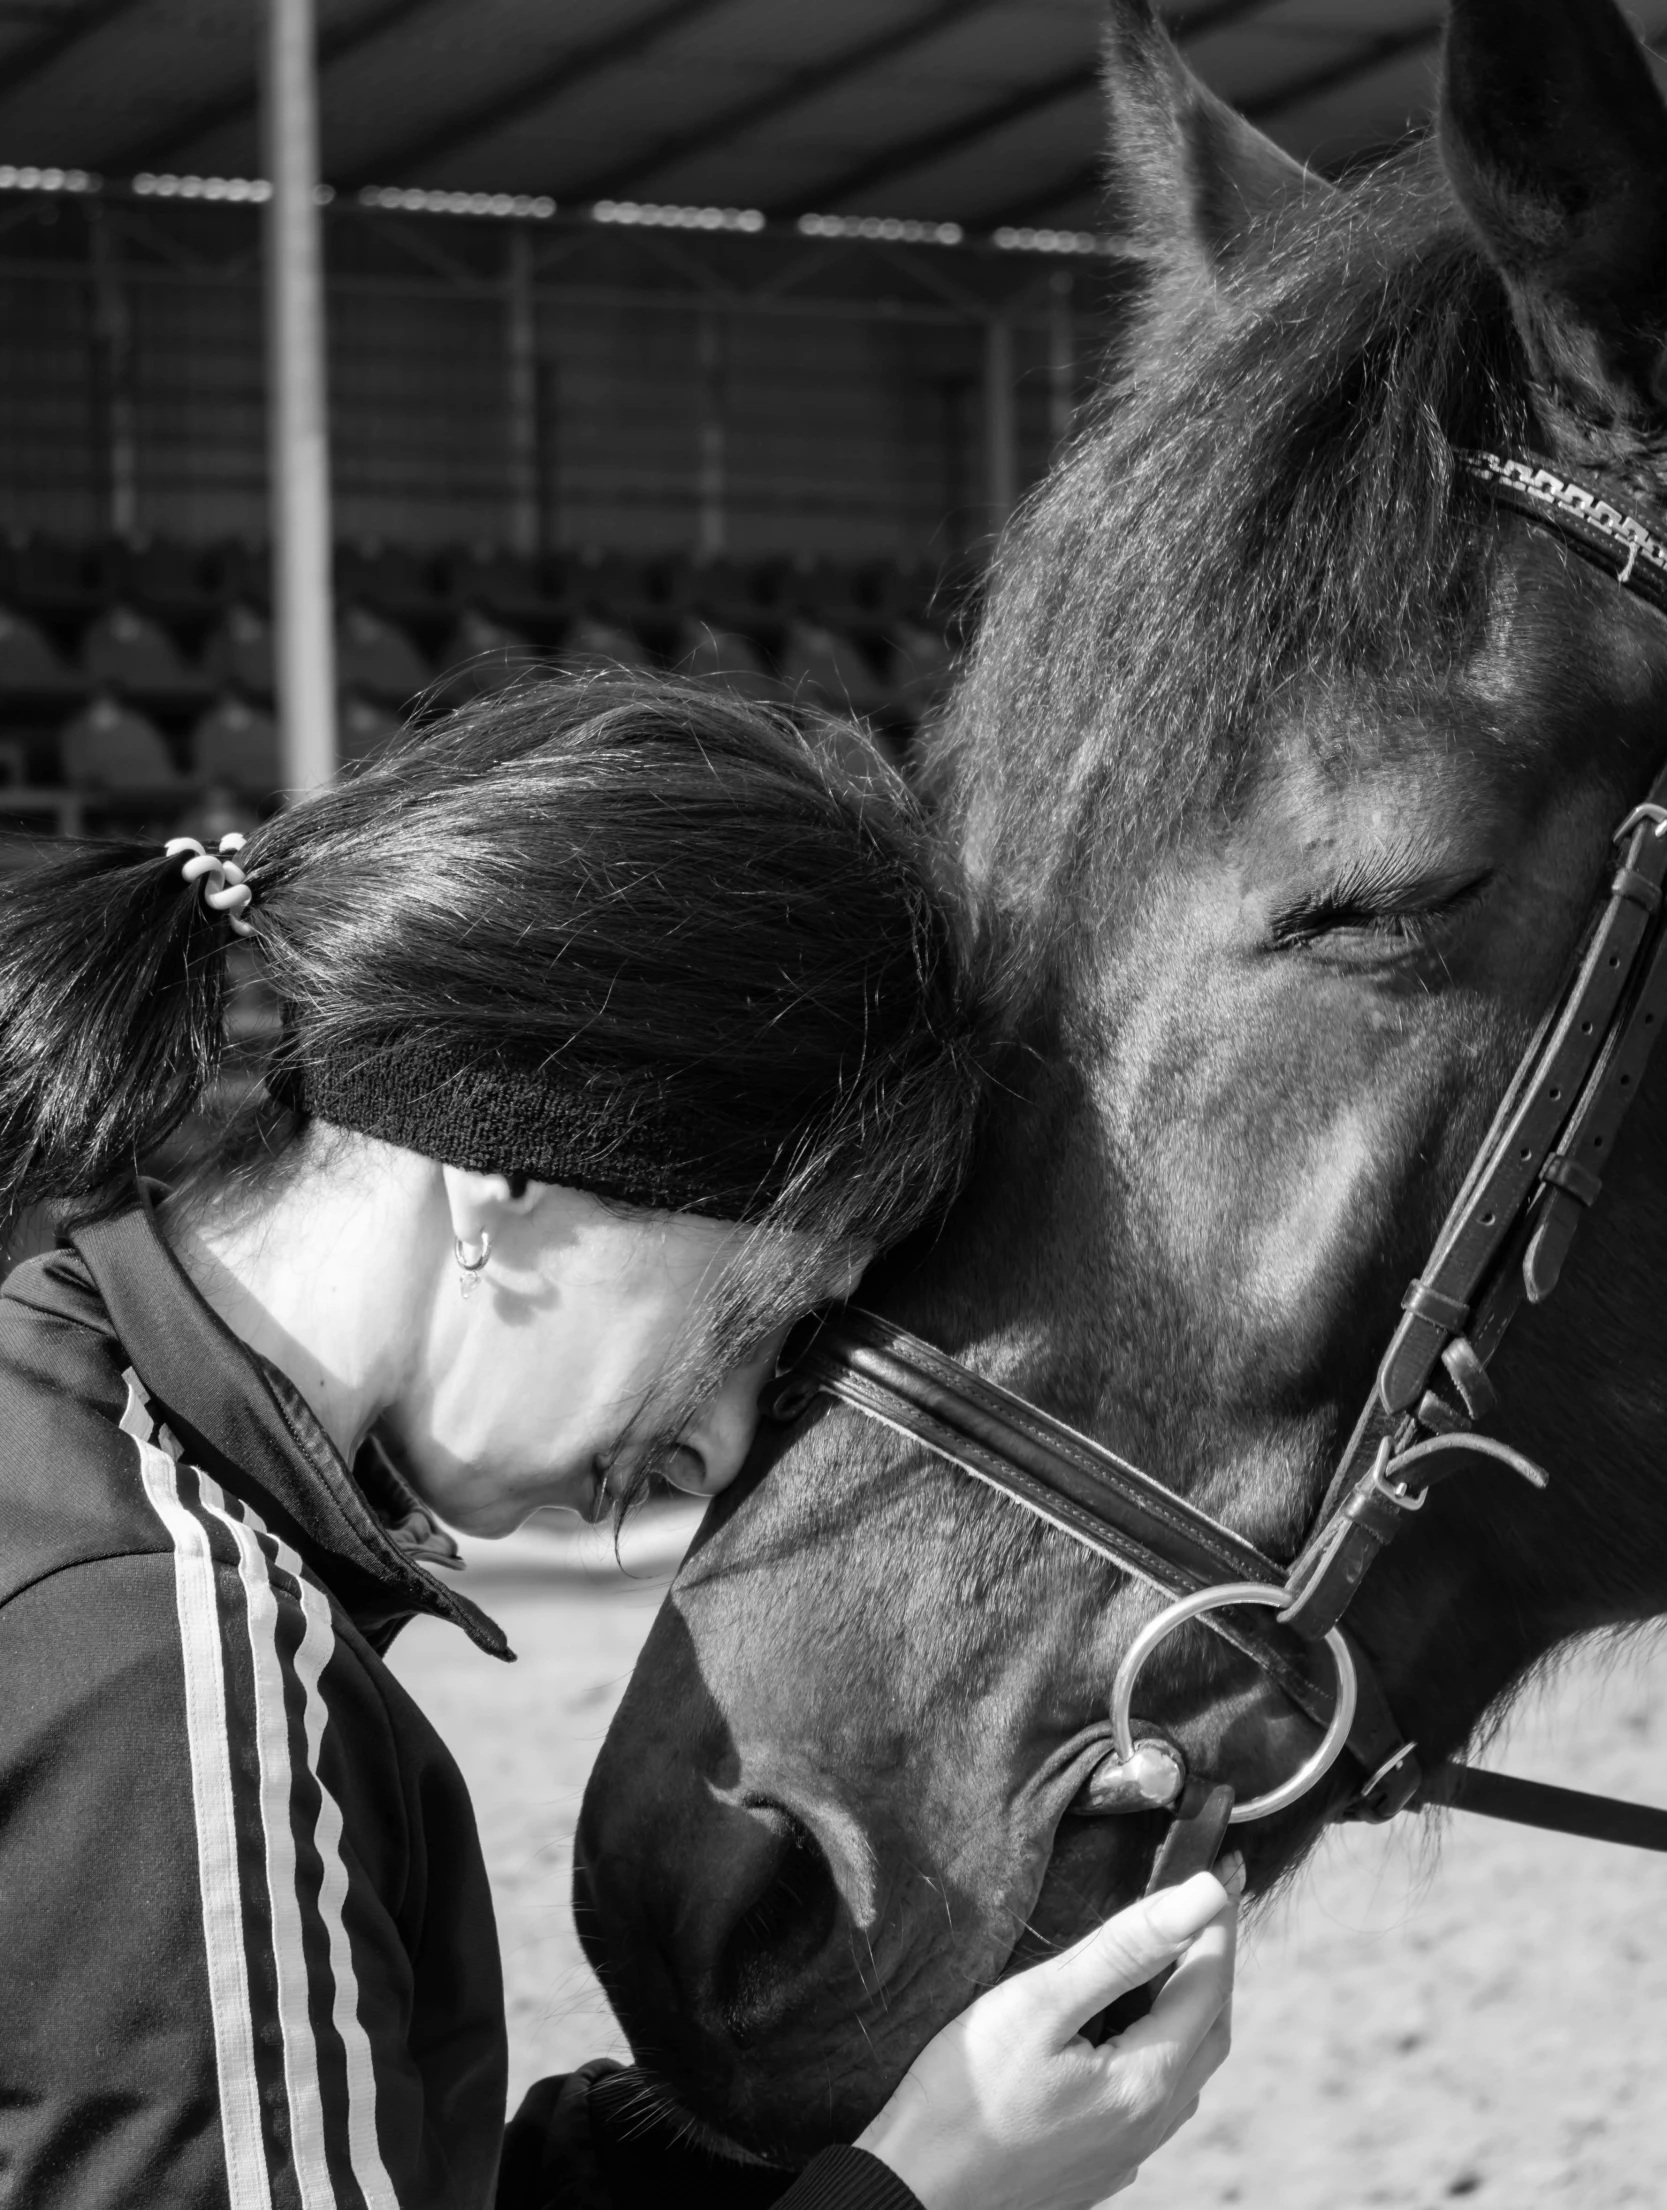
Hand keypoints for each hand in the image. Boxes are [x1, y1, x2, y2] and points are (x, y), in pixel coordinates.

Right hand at [855, 1859, 1241, 2209]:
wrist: (915, 2191)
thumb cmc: (966, 2094)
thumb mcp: (1042, 2003)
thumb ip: (1126, 1948)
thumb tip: (1204, 1896)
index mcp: (1149, 2081)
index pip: (1209, 1981)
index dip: (1219, 1919)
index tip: (1226, 1864)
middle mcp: (1153, 2125)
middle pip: (1210, 2029)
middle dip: (1212, 1962)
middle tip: (1205, 1906)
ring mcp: (1127, 2153)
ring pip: (1186, 2070)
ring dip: (1188, 2010)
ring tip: (1167, 1958)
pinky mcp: (1099, 2167)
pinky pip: (1154, 2101)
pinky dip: (1158, 2050)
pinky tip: (1123, 2034)